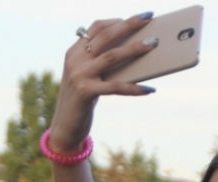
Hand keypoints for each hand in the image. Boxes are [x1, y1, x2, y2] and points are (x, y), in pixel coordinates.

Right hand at [48, 13, 157, 154]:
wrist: (65, 127)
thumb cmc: (82, 101)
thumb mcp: (88, 77)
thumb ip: (101, 63)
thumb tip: (134, 51)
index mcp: (74, 52)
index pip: (96, 27)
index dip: (116, 20)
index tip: (137, 17)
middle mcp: (75, 60)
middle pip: (106, 36)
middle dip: (129, 24)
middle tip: (148, 17)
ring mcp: (79, 75)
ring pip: (112, 56)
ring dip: (135, 48)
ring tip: (153, 43)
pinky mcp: (85, 92)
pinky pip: (116, 87)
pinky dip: (134, 88)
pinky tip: (149, 89)